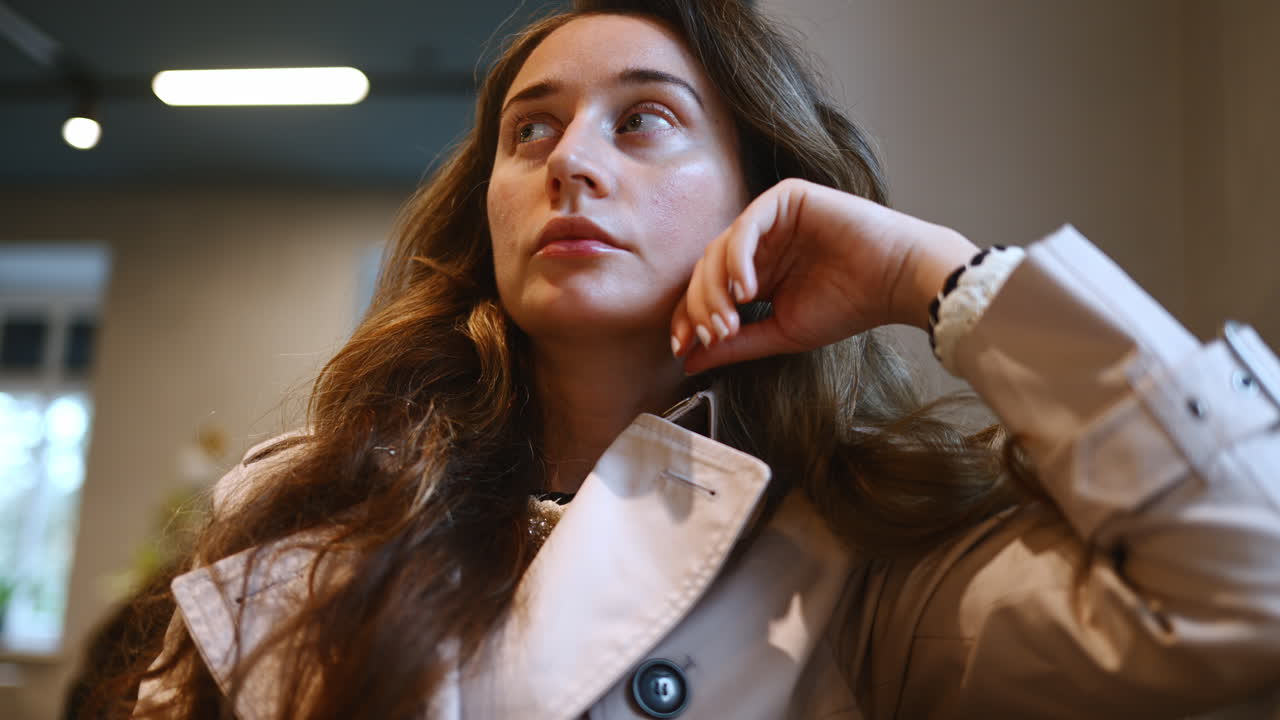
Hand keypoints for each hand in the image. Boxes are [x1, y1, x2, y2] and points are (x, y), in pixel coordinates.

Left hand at [671, 178, 977, 373]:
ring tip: (728, 320)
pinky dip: (739, 260)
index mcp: (756, 270)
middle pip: (706, 269)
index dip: (689, 317)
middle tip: (712, 335)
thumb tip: (689, 360)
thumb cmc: (848, 306)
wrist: (897, 282)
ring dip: (716, 288)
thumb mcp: (781, 332)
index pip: (707, 289)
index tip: (682, 348)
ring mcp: (770, 218)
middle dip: (700, 306)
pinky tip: (746, 290)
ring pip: (720, 248)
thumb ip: (736, 342)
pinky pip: (747, 226)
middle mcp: (758, 242)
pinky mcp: (786, 198)